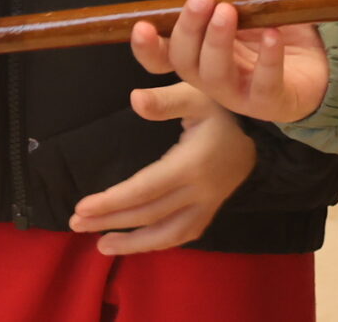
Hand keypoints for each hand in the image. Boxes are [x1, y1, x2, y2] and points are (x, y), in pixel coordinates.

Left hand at [69, 83, 256, 253]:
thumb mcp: (196, 92)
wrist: (262, 129)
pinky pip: (182, 235)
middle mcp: (200, 192)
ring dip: (132, 243)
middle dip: (110, 220)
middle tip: (75, 223)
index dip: (112, 202)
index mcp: (191, 164)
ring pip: (167, 235)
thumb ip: (165, 100)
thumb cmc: (222, 107)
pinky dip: (157, 243)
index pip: (144, 190)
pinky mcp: (211, 211)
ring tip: (101, 246)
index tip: (82, 207)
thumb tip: (134, 99)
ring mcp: (208, 206)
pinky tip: (136, 243)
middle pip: (149, 215)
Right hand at [129, 0, 329, 123]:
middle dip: (189, 30)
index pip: (162, 55)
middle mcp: (212, 74)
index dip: (147, 46)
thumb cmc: (271, 18)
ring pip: (215, 77)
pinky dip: (267, 59)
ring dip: (218, 43)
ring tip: (229, 11)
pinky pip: (264, 86)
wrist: (322, 46)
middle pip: (185, 62)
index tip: (141, 26)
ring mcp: (240, 92)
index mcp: (198, 49)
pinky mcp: (272, 102)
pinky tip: (271, 34)